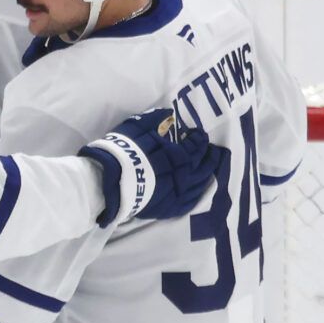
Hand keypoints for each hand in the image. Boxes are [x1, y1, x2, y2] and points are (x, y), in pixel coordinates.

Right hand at [81, 108, 223, 225]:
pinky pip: (189, 202)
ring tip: (211, 169)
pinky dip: (197, 195)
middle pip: (204, 165)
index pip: (196, 145)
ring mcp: (177, 194)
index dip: (199, 138)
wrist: (110, 181)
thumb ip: (156, 120)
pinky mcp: (169, 208)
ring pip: (200, 184)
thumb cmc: (123, 151)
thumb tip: (169, 114)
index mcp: (178, 155)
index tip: (199, 133)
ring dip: (208, 174)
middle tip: (214, 151)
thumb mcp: (137, 127)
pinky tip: (200, 190)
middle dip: (210, 156)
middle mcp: (183, 175)